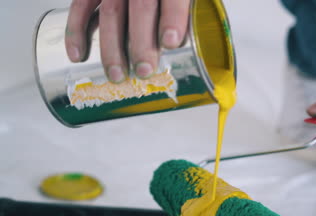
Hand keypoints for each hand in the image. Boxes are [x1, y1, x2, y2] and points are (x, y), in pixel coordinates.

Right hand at [64, 0, 189, 82]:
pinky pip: (80, 6)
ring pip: (111, 12)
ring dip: (112, 47)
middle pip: (141, 7)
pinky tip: (78, 55)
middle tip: (144, 71)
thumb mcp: (189, 1)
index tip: (171, 42)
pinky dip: (76, 31)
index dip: (173, 18)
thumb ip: (191, 17)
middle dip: (142, 42)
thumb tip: (205, 58)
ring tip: (118, 75)